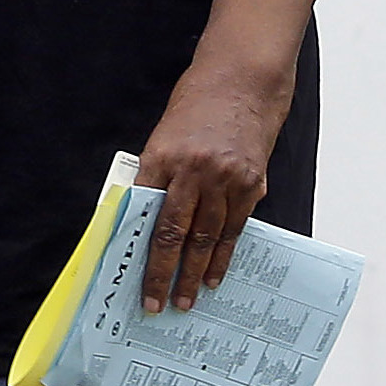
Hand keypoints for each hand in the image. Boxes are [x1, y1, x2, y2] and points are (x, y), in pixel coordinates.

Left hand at [133, 58, 292, 312]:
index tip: (134, 281)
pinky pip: (234, 228)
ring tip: (187, 298)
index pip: (145, 216)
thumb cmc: (196, 107)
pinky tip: (215, 275)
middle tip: (157, 304)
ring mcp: (226, 178)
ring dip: (196, 272)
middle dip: (164, 274)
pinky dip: (224, 254)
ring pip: (207, 237)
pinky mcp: (251, 183)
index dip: (140, 253)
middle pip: (175, 233)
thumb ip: (154, 178)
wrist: (243, 81)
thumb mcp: (163, 137)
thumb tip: (141, 221)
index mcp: (162, 157)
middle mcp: (194, 170)